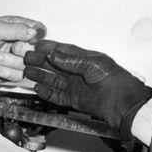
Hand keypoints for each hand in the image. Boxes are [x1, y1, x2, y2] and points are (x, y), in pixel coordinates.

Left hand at [0, 16, 45, 84]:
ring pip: (29, 64)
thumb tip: (35, 31)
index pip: (37, 29)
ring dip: (14, 62)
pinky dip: (9, 72)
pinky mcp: (11, 73)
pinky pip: (20, 76)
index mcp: (16, 27)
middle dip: (24, 49)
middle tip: (13, 47)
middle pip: (37, 49)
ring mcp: (15, 58)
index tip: (31, 38)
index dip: (37, 35)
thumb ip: (16, 29)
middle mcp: (18, 42)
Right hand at [24, 40, 151, 140]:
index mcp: (85, 59)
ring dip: (40, 76)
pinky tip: (37, 89)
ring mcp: (77, 86)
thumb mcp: (94, 65)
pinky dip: (46, 93)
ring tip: (26, 72)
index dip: (48, 48)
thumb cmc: (117, 82)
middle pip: (55, 65)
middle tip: (25, 58)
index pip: (63, 51)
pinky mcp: (76, 100)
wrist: (126, 106)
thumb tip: (54, 55)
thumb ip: (72, 60)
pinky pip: (57, 96)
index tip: (35, 45)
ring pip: (53, 80)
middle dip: (40, 61)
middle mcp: (79, 72)